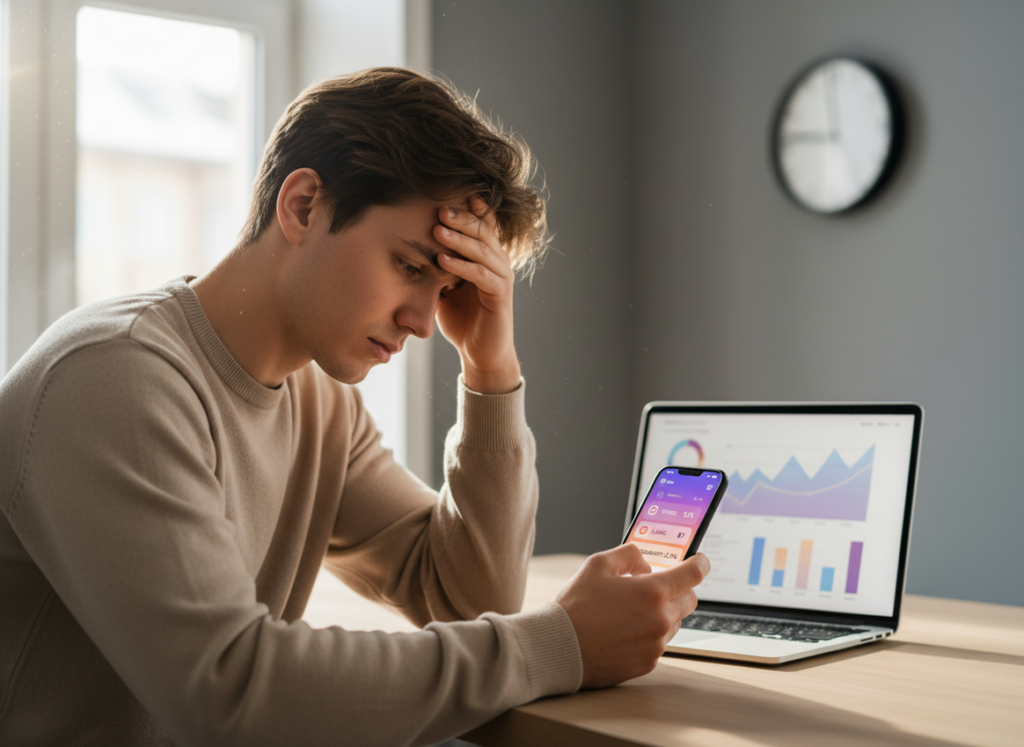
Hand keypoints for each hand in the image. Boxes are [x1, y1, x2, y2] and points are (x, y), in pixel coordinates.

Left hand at [433, 197, 520, 393]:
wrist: (480, 354)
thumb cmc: (461, 319)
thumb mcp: (444, 286)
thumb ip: (435, 265)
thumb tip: (406, 244)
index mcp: (486, 255)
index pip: (481, 223)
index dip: (467, 208)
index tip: (443, 194)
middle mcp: (498, 262)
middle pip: (483, 230)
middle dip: (460, 218)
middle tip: (438, 208)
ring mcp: (502, 278)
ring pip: (483, 250)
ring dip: (459, 239)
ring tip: (436, 230)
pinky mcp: (500, 296)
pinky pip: (482, 275)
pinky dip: (462, 266)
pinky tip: (443, 260)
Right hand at [555, 544, 709, 688]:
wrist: (561, 648)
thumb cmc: (577, 606)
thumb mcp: (598, 564)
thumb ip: (628, 554)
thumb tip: (646, 564)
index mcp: (652, 592)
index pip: (693, 574)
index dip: (700, 563)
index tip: (700, 560)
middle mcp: (660, 620)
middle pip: (690, 600)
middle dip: (679, 589)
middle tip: (657, 586)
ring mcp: (656, 644)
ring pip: (674, 622)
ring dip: (662, 613)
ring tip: (631, 611)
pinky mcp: (647, 662)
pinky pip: (659, 643)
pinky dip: (649, 633)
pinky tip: (624, 630)